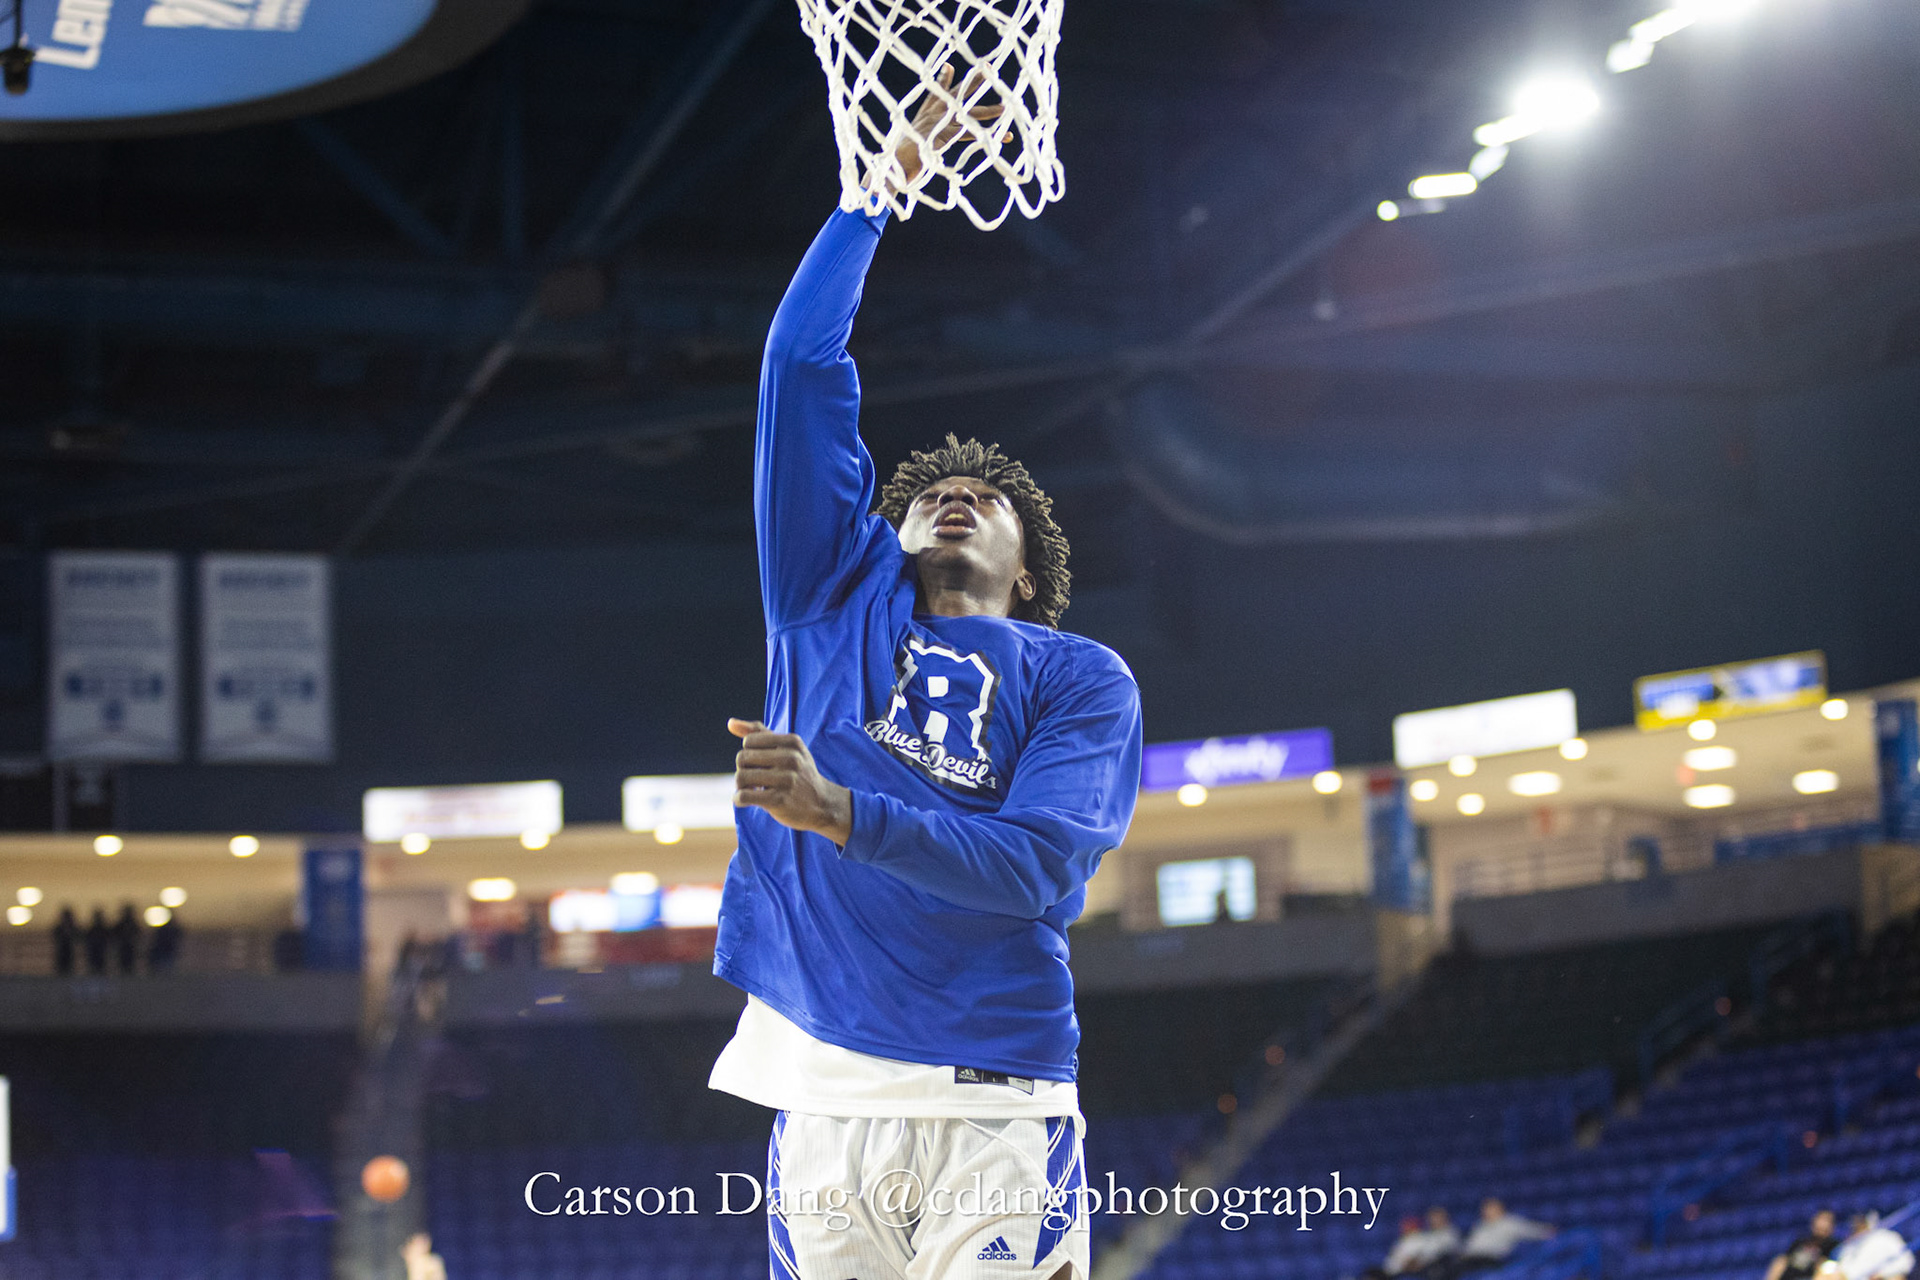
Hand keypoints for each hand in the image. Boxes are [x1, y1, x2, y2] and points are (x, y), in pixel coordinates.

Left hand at [729, 719, 853, 845]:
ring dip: (740, 786)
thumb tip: (730, 723)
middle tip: (752, 780)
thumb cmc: (799, 773)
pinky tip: (744, 801)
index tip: (758, 765)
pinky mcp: (779, 801)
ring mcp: (786, 780)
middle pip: (742, 758)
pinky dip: (738, 799)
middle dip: (743, 770)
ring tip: (750, 790)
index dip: (748, 753)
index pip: (749, 741)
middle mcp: (791, 758)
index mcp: (792, 742)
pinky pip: (744, 796)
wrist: (822, 804)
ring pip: (741, 777)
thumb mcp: (787, 748)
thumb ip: (759, 733)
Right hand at [892, 63, 1007, 186]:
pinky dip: (988, 138)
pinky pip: (973, 136)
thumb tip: (899, 152)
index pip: (936, 91)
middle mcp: (935, 114)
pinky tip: (1003, 137)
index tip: (949, 66)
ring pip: (971, 113)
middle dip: (975, 80)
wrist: (895, 162)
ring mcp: (942, 123)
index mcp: (924, 113)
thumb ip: (910, 139)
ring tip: (1006, 107)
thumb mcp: (906, 141)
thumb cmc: (897, 158)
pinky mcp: (948, 136)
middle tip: (988, 67)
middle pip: (959, 93)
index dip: (944, 78)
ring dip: (990, 111)